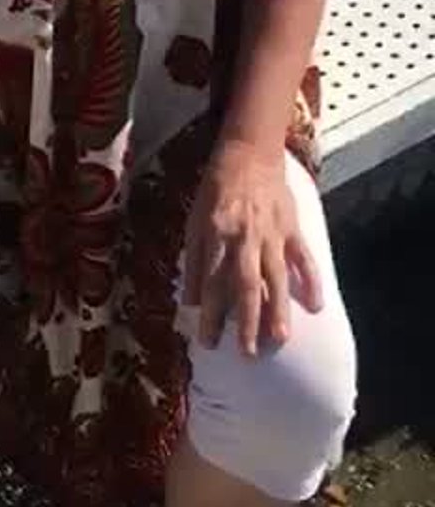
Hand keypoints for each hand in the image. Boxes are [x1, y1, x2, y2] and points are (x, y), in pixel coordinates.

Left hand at [183, 141, 322, 356]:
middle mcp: (244, 236)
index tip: (207, 343)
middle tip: (247, 354)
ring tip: (280, 339)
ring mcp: (272, 232)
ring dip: (278, 308)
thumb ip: (192, 261)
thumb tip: (189, 302)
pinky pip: (304, 257)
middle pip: (245, 283)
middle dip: (246, 320)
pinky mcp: (293, 227)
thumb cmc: (216, 189)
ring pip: (276, 276)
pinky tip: (316, 306)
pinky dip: (311, 280)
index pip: (211, 281)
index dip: (209, 313)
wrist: (249, 152)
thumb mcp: (194, 220)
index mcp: (216, 234)